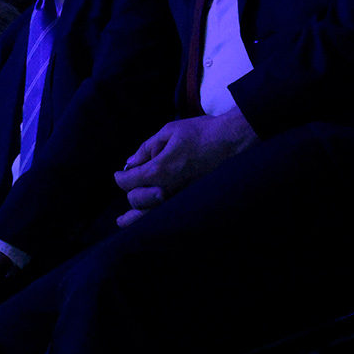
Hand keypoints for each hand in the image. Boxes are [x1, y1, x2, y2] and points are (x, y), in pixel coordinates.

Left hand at [113, 108, 256, 226]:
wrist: (235, 141)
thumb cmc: (202, 133)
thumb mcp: (168, 131)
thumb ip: (146, 148)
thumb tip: (131, 163)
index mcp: (160, 170)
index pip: (129, 181)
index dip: (120, 178)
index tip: (118, 175)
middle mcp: (168, 189)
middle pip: (137, 199)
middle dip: (130, 191)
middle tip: (129, 182)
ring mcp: (181, 197)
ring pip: (151, 215)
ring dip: (134, 217)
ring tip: (122, 222)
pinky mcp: (192, 200)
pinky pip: (168, 215)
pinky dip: (154, 220)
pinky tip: (148, 222)